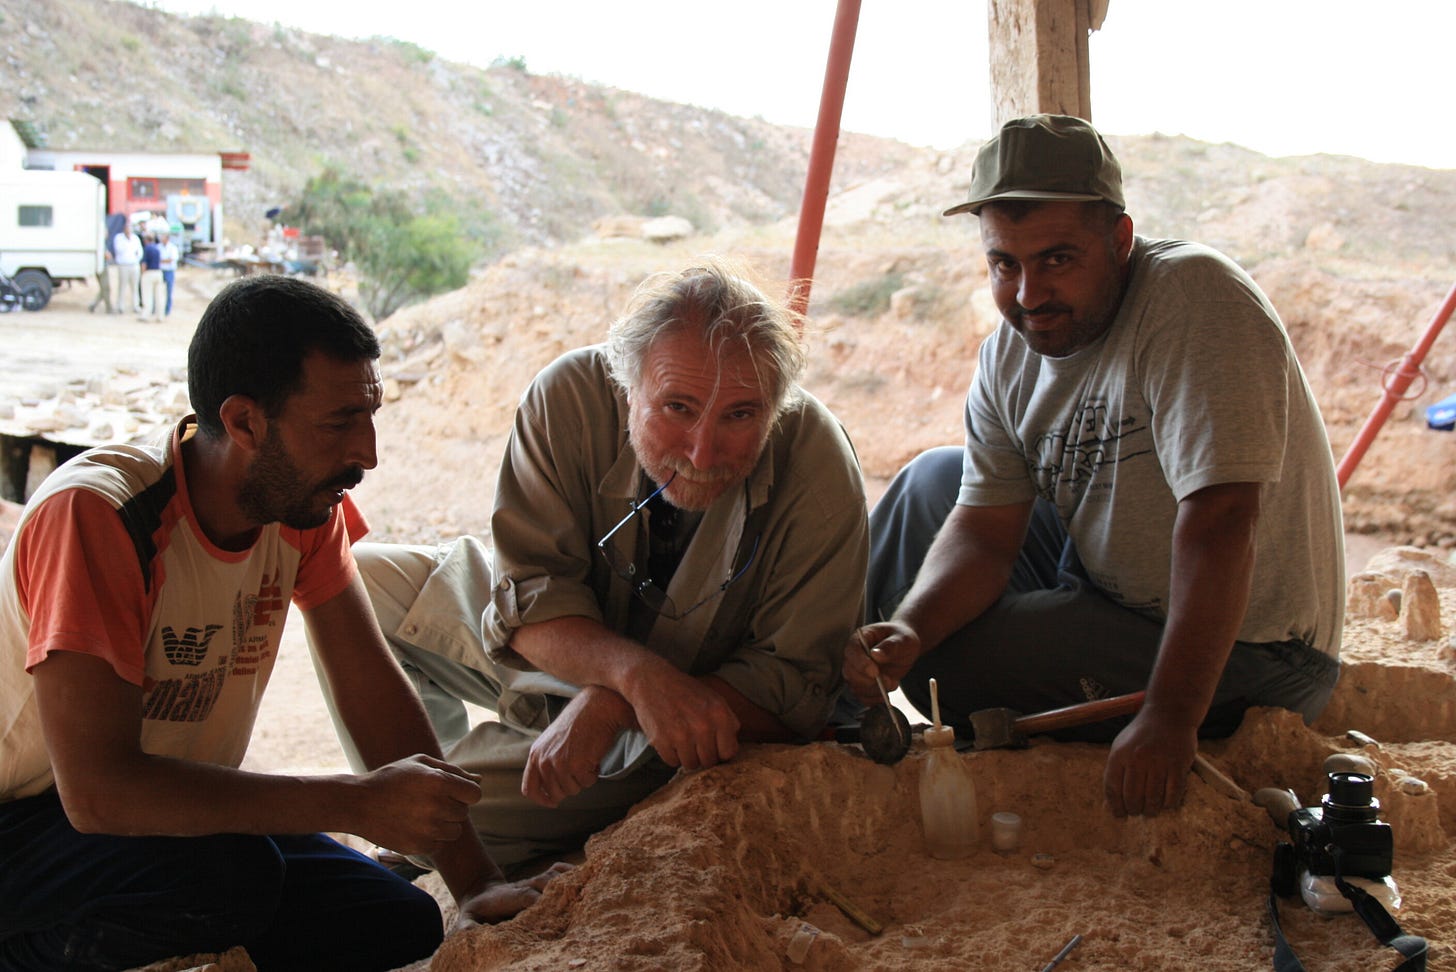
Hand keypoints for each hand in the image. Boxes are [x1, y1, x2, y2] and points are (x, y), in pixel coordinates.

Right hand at [353, 754, 481, 855]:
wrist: (358, 803)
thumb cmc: (392, 778)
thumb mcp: (420, 763)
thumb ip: (453, 771)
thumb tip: (479, 780)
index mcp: (439, 782)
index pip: (475, 794)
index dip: (464, 793)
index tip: (450, 792)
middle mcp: (436, 806)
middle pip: (464, 813)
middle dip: (451, 807)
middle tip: (428, 802)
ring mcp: (427, 829)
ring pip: (454, 832)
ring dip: (444, 825)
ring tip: (421, 814)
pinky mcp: (418, 846)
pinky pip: (438, 844)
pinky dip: (430, 838)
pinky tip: (412, 826)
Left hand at [450, 861, 575, 929]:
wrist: (481, 892)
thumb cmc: (476, 912)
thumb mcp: (467, 918)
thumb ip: (467, 925)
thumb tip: (466, 933)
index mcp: (510, 897)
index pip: (529, 896)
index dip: (540, 901)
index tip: (552, 913)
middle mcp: (525, 886)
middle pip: (546, 883)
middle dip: (560, 890)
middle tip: (578, 901)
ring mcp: (534, 881)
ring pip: (554, 875)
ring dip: (569, 879)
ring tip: (588, 888)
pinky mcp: (541, 879)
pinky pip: (559, 870)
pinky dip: (572, 871)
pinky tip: (587, 876)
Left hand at [522, 688, 629, 807]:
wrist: (596, 708)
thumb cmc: (579, 723)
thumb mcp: (552, 742)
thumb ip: (546, 762)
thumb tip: (550, 791)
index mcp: (535, 755)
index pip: (529, 789)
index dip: (542, 799)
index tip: (553, 802)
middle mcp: (543, 761)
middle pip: (556, 793)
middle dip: (570, 786)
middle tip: (580, 769)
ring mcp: (558, 764)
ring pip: (573, 790)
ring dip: (583, 778)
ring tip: (586, 758)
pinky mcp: (576, 766)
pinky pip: (587, 783)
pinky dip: (594, 773)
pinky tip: (593, 756)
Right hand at [620, 656, 739, 769]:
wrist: (651, 680)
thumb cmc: (686, 691)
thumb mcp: (714, 699)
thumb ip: (729, 722)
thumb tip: (733, 748)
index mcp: (719, 714)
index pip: (729, 752)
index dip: (720, 751)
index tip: (713, 745)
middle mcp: (703, 726)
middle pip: (709, 761)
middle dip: (703, 754)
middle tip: (694, 741)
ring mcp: (681, 735)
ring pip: (691, 764)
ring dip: (687, 755)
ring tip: (682, 738)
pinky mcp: (661, 741)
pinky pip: (672, 762)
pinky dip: (671, 754)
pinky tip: (669, 737)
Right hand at [843, 621, 921, 705]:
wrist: (904, 648)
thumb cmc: (902, 639)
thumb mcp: (902, 639)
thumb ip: (890, 645)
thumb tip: (876, 654)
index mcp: (859, 639)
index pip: (852, 652)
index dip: (861, 663)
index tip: (875, 672)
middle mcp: (854, 657)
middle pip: (850, 673)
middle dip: (870, 681)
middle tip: (890, 681)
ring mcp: (857, 672)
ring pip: (856, 687)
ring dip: (874, 691)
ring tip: (893, 684)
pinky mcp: (863, 685)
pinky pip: (862, 697)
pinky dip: (874, 700)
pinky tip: (886, 695)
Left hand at [1103, 709, 1197, 816]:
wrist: (1169, 714)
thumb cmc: (1142, 734)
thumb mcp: (1122, 747)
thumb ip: (1115, 773)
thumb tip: (1109, 804)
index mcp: (1120, 754)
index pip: (1113, 788)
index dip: (1115, 806)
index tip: (1120, 815)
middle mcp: (1137, 759)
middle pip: (1133, 797)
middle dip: (1134, 810)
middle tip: (1138, 812)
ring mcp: (1159, 762)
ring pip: (1153, 798)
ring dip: (1152, 810)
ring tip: (1151, 811)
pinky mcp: (1178, 765)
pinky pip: (1173, 794)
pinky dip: (1169, 803)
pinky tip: (1166, 803)